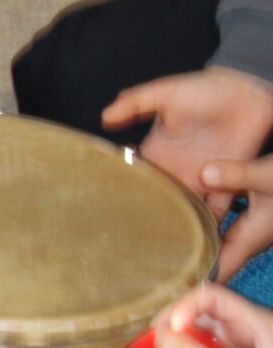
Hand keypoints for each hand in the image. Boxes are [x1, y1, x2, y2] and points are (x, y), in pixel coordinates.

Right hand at [104, 67, 272, 276]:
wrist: (247, 94)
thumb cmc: (205, 91)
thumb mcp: (166, 93)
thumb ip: (136, 103)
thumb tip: (105, 117)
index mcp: (154, 155)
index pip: (131, 181)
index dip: (118, 197)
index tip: (101, 216)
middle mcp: (173, 174)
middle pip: (154, 205)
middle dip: (143, 224)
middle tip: (126, 249)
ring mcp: (199, 183)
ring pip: (181, 214)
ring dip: (175, 232)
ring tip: (160, 257)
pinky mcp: (225, 187)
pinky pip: (215, 213)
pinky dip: (208, 230)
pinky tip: (198, 247)